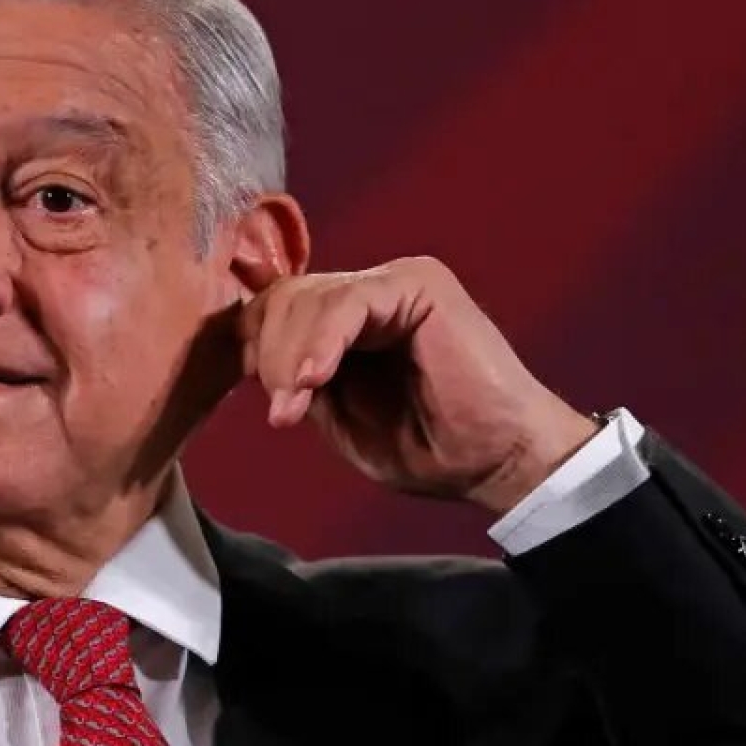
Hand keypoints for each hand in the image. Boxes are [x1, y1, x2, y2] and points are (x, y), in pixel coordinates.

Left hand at [239, 256, 595, 514]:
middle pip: (283, 298)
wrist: (498, 462)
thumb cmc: (429, 449)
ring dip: (289, 356)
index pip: (276, 311)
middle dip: (269, 356)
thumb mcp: (340, 420)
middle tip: (283, 411)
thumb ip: (300, 381)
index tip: (269, 405)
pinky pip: (347, 300)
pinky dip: (322, 340)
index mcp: (345, 324)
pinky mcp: (417, 283)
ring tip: (295, 406)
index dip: (254, 350)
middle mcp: (367, 293)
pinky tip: (316, 379)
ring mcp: (393, 283)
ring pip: (307, 296)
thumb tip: (247, 350)